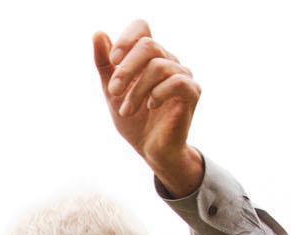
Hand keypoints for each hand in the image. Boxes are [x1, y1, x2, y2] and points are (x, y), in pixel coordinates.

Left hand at [94, 20, 203, 196]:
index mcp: (149, 57)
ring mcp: (183, 75)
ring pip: (159, 66)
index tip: (112, 60)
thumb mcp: (112, 92)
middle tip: (112, 92)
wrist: (151, 151)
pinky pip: (176, 82)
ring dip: (137, 90)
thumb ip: (105, 65)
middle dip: (126, 69)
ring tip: (126, 111)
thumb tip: (98, 34)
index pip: (142, 28)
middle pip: (148, 45)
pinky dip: (157, 93)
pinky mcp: (192, 92)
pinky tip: (150, 107)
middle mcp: (168, 60)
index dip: (126, 38)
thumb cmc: (135, 120)